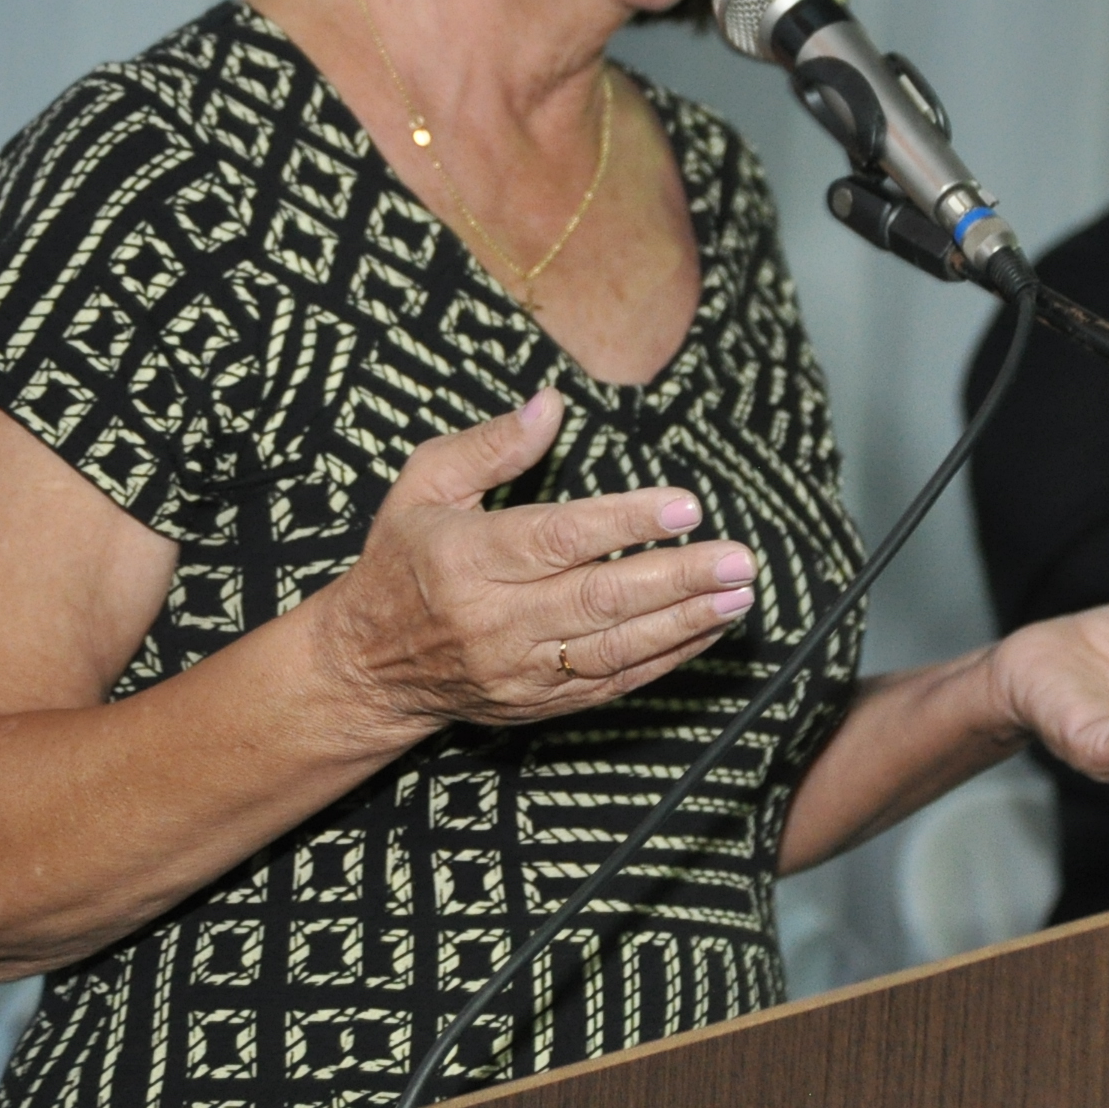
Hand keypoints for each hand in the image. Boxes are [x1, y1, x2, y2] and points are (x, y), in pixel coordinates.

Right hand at [319, 389, 754, 734]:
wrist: (369, 665)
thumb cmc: (403, 560)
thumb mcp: (425, 486)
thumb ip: (490, 445)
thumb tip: (551, 403)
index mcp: (467, 558)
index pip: (559, 539)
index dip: (627, 522)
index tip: (686, 505)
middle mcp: (496, 620)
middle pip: (600, 599)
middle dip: (677, 578)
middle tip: (737, 558)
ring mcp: (520, 670)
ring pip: (615, 648)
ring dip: (685, 622)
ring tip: (739, 594)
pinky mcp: (539, 703)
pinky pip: (613, 683)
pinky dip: (666, 658)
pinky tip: (706, 631)